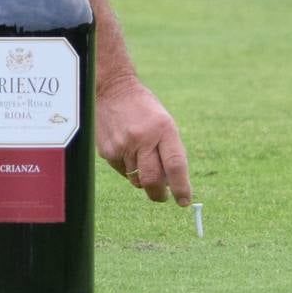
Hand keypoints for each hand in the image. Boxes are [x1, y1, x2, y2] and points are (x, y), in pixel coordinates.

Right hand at [96, 76, 190, 205]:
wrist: (114, 91)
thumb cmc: (145, 111)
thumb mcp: (165, 124)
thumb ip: (170, 152)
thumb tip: (171, 185)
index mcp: (163, 129)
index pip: (175, 165)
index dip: (181, 187)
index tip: (184, 201)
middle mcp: (142, 138)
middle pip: (152, 180)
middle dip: (159, 194)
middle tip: (162, 196)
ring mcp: (123, 146)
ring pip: (136, 179)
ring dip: (143, 179)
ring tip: (141, 159)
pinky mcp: (108, 152)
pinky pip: (122, 171)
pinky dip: (128, 168)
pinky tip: (127, 149)